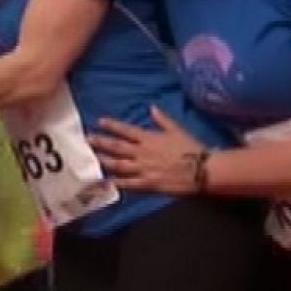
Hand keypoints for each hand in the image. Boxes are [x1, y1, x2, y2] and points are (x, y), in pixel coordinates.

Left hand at [90, 106, 205, 194]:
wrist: (202, 169)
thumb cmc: (191, 147)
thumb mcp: (177, 129)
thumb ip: (162, 119)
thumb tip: (151, 107)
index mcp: (149, 138)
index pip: (126, 130)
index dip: (112, 125)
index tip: (100, 122)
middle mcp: (143, 152)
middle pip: (117, 146)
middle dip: (101, 142)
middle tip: (88, 139)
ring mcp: (144, 169)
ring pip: (119, 164)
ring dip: (105, 160)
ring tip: (94, 158)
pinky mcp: (148, 184)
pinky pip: (130, 184)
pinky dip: (118, 183)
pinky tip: (108, 182)